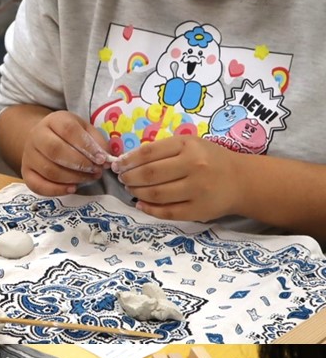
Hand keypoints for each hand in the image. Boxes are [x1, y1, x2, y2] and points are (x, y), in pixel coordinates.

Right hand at [21, 110, 109, 195]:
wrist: (42, 140)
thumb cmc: (67, 136)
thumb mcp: (84, 130)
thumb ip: (97, 142)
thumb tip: (107, 159)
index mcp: (53, 120)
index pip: (68, 130)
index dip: (87, 146)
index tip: (102, 159)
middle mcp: (36, 136)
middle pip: (55, 151)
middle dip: (79, 164)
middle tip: (96, 171)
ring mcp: (28, 155)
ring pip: (49, 170)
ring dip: (72, 178)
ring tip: (89, 178)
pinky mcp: (26, 173)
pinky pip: (38, 185)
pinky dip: (57, 190)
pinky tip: (72, 188)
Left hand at [113, 135, 241, 221]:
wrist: (241, 180)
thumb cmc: (210, 160)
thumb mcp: (191, 145)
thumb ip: (164, 151)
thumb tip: (128, 162)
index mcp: (189, 145)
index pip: (149, 152)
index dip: (128, 160)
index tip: (118, 165)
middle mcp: (194, 166)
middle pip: (150, 174)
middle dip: (129, 177)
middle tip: (123, 178)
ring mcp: (197, 189)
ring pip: (156, 194)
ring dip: (137, 193)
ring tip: (131, 189)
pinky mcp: (198, 210)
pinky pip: (166, 212)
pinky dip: (149, 209)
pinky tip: (141, 204)